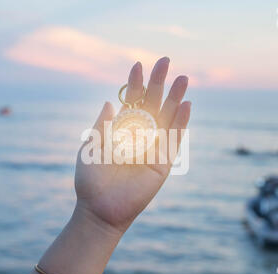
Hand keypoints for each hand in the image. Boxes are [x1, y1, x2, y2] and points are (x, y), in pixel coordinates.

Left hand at [75, 57, 190, 233]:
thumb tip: (109, 101)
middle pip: (152, 104)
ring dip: (175, 98)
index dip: (135, 83)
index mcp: (121, 129)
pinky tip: (186, 105)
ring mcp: (152, 147)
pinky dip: (181, 123)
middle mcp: (139, 135)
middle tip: (165, 60)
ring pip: (167, 118)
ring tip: (183, 78)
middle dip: (158, 83)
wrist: (99, 209)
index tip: (138, 65)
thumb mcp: (91, 146)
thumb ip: (102, 125)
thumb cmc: (91, 179)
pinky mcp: (163, 163)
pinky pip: (174, 140)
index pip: (131, 101)